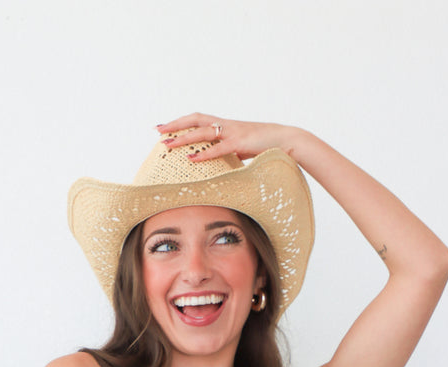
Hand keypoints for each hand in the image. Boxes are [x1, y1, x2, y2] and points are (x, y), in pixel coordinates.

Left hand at [155, 113, 300, 162]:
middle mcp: (227, 125)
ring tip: (167, 145)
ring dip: (183, 138)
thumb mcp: (244, 149)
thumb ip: (231, 153)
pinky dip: (203, 154)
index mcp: (227, 126)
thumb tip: (220, 165)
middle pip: (195, 120)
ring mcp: (233, 132)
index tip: (165, 127)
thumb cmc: (268, 146)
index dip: (182, 122)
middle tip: (158, 130)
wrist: (289, 140)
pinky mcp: (241, 143)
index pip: (199, 120)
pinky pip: (218, 148)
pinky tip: (191, 159)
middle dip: (176, 125)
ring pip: (202, 132)